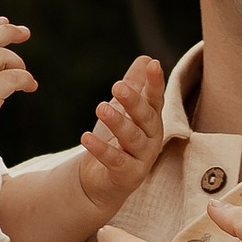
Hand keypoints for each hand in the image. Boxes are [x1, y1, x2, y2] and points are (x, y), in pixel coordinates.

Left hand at [73, 53, 164, 216]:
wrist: (101, 182)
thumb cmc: (116, 142)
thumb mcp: (123, 111)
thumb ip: (135, 86)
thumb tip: (146, 59)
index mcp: (151, 120)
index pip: (156, 98)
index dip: (155, 82)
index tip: (153, 65)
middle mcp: (151, 138)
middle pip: (147, 117)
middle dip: (134, 101)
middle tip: (117, 86)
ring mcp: (142, 159)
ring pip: (132, 138)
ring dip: (118, 122)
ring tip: (101, 108)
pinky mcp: (128, 176)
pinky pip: (115, 161)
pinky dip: (101, 149)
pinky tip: (86, 138)